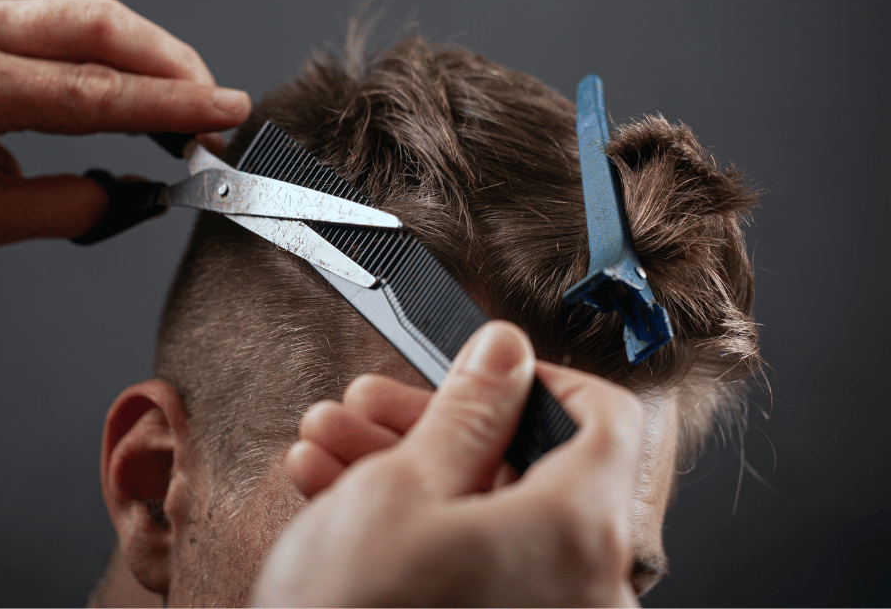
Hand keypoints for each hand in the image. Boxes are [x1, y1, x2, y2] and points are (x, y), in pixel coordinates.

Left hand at [0, 0, 249, 245]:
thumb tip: (130, 192)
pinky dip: (123, 48)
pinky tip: (145, 80)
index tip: (222, 117)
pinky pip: (73, 19)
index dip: (170, 106)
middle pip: (103, 28)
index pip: (94, 93)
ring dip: (156, 52)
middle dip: (176, 67)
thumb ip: (62, 207)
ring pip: (94, 13)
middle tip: (220, 111)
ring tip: (193, 99)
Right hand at [253, 321, 643, 606]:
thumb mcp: (400, 489)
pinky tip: (340, 496)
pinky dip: (418, 531)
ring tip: (332, 449)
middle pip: (529, 469)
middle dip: (436, 425)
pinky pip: (475, 568)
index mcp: (576, 534)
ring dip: (407, 471)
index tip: (484, 373)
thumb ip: (469, 409)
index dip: (538, 381)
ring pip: (487, 518)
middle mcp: (583, 589)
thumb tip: (507, 353)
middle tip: (371, 407)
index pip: (606, 420)